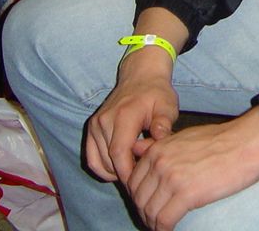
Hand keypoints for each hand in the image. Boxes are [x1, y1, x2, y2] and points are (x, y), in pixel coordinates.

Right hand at [85, 44, 178, 184]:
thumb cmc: (156, 93)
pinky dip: (103, 168)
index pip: (119, 153)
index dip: (128, 172)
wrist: (140, 76)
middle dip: (124, 175)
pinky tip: (120, 168)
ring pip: (99, 162)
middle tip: (142, 178)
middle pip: (109, 161)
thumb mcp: (167, 105)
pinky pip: (91, 158)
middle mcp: (104, 120)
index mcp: (124, 116)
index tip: (140, 183)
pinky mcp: (91, 128)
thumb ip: (163, 123)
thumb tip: (161, 139)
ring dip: (115, 172)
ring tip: (134, 171)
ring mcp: (95, 124)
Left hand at [125, 106, 258, 230]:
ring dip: (152, 223)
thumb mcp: (184, 136)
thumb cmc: (221, 140)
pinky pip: (164, 219)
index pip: (133, 179)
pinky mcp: (186, 194)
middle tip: (153, 219)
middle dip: (144, 212)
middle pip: (138, 197)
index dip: (138, 196)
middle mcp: (160, 162)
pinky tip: (169, 230)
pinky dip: (163, 229)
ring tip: (160, 227)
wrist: (246, 143)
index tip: (147, 204)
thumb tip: (137, 150)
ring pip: (149, 211)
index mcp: (159, 149)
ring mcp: (172, 178)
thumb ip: (159, 146)